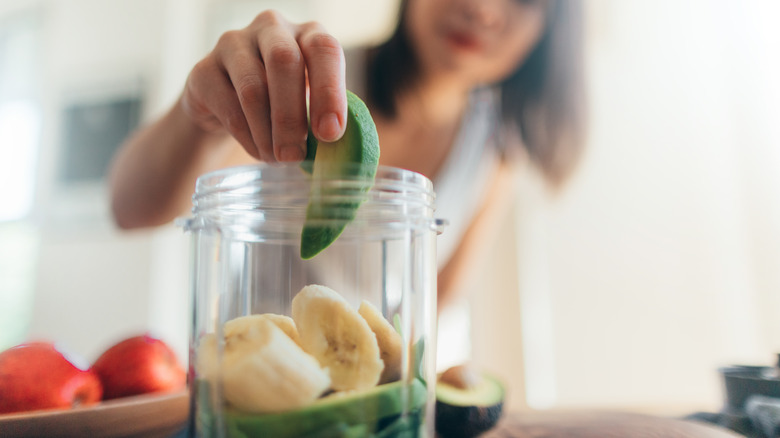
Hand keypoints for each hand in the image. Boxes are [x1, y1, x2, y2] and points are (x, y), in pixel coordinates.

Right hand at [180, 10, 346, 162]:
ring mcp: (233, 44)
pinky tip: (260, 153)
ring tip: (278, 160)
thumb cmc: (283, 103)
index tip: (330, 133)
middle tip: (296, 156)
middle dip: (292, 116)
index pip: (323, 49)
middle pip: (283, 62)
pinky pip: (228, 106)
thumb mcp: (310, 103)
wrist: (228, 105)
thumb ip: (325, 118)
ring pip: (253, 88)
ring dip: (267, 133)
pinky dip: (248, 138)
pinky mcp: (203, 70)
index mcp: (307, 33)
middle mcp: (271, 28)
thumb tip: (340, 151)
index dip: (329, 91)